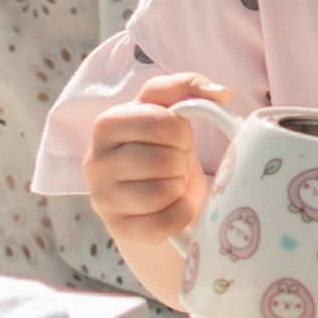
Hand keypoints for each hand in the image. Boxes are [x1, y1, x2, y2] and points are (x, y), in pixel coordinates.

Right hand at [85, 73, 226, 251]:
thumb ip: (189, 89)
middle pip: (162, 158)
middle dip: (180, 161)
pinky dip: (179, 215)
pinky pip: (163, 223)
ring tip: (171, 183)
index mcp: (107, 123)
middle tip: (175, 164)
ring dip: (178, 188)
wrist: (155, 201)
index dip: (181, 131)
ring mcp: (102, 198)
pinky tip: (173, 207)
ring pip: (162, 192)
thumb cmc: (164, 150)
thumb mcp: (171, 114)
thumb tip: (222, 92)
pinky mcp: (117, 229)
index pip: (160, 120)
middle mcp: (96, 160)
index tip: (180, 137)